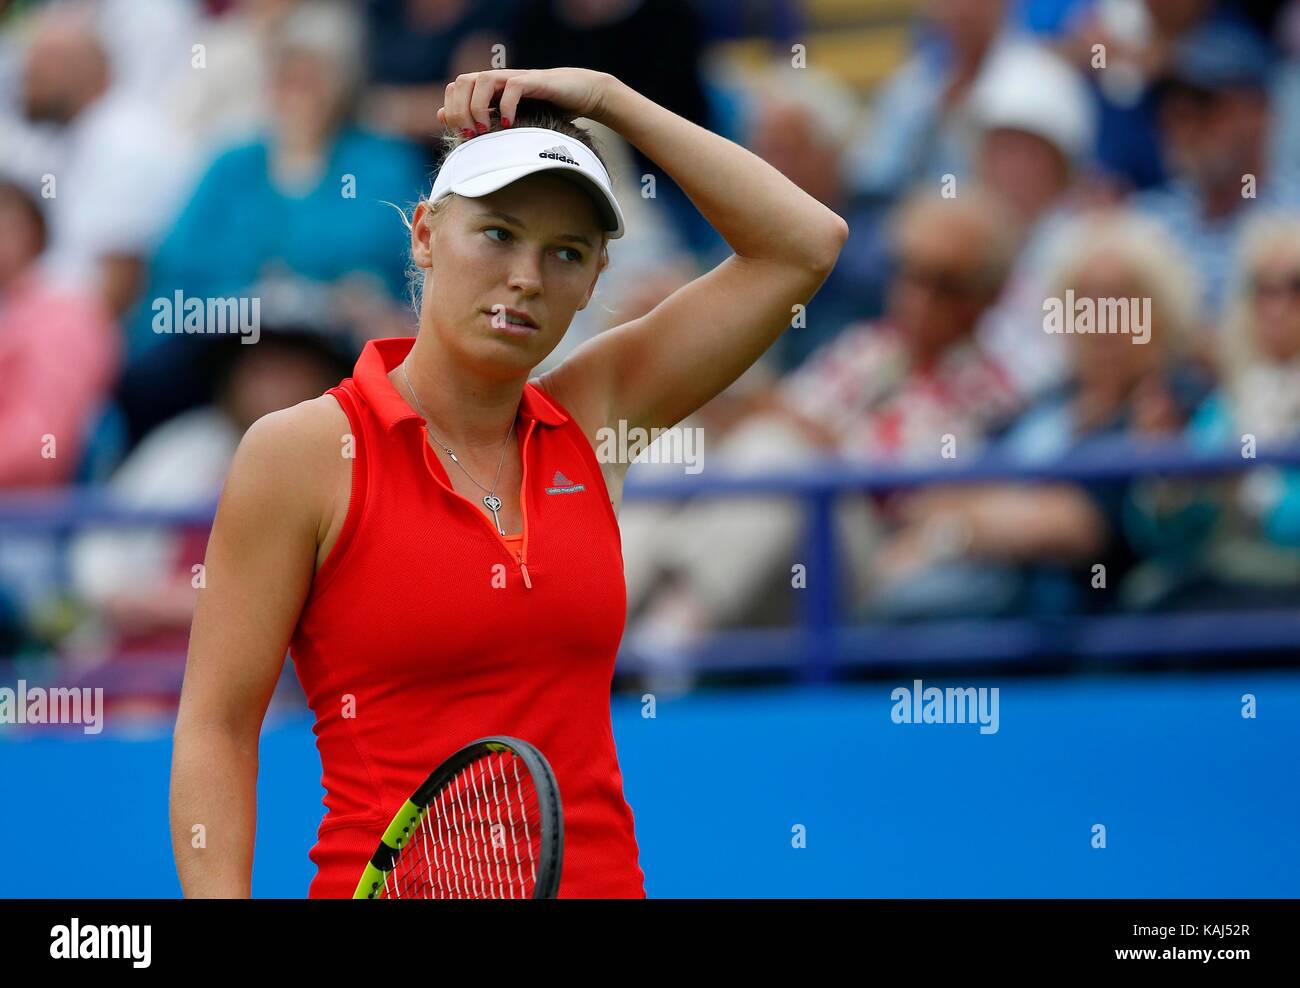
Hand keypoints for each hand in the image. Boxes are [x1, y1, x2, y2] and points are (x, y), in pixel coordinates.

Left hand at [437, 68, 615, 135]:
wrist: (582, 94)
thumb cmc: (547, 109)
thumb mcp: (508, 116)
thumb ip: (478, 114)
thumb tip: (441, 115)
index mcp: (489, 87)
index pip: (455, 87)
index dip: (452, 109)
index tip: (463, 135)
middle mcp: (498, 78)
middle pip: (462, 81)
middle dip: (461, 110)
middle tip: (472, 135)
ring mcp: (515, 77)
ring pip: (482, 80)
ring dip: (478, 107)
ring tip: (485, 130)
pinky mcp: (535, 81)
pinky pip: (513, 87)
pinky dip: (507, 106)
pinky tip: (510, 125)